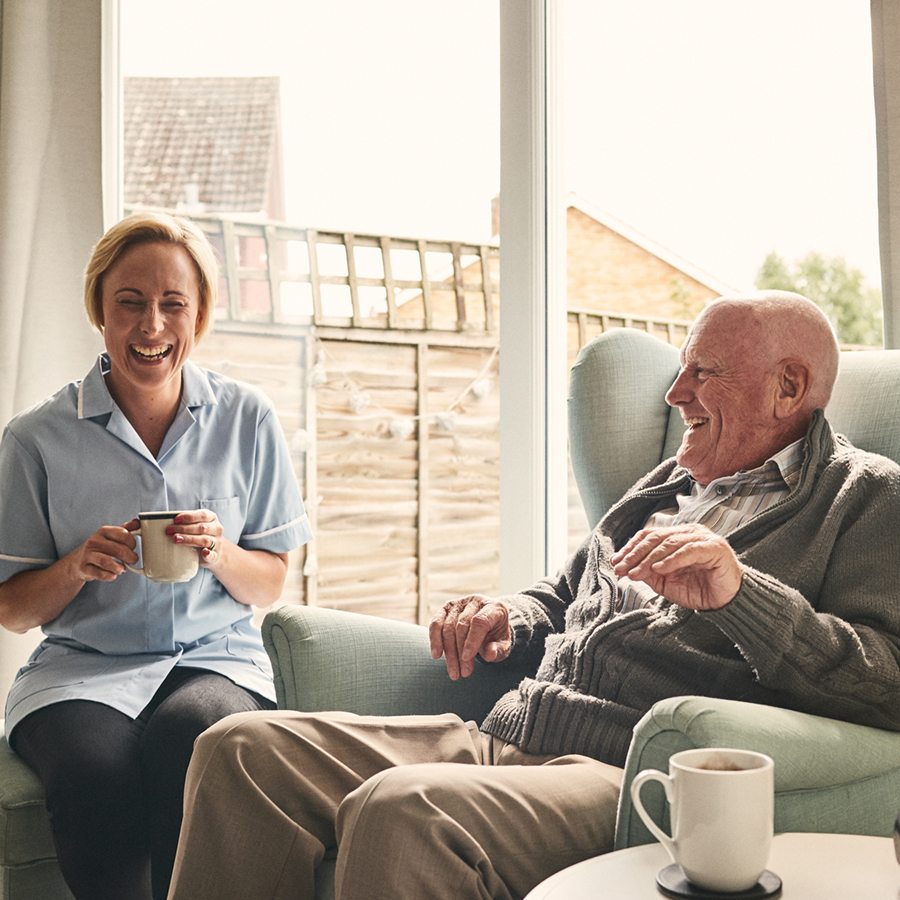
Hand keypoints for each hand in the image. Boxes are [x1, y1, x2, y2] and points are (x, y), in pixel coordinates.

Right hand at [68, 520, 138, 582]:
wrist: (78, 561)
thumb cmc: (100, 548)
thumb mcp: (111, 536)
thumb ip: (125, 529)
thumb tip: (137, 523)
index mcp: (104, 531)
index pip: (124, 534)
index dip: (132, 543)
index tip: (133, 548)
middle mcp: (94, 541)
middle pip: (118, 550)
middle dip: (130, 557)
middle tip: (132, 560)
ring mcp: (87, 555)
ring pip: (107, 562)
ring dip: (119, 568)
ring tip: (122, 569)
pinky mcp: (84, 568)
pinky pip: (101, 574)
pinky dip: (110, 576)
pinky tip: (112, 573)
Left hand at [166, 510, 224, 567]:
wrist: (214, 551)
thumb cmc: (200, 535)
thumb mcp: (196, 525)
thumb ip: (187, 523)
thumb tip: (168, 523)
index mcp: (212, 518)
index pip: (202, 515)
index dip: (189, 517)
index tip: (176, 520)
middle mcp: (217, 529)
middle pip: (202, 527)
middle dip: (184, 529)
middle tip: (169, 531)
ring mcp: (218, 542)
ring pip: (205, 540)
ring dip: (189, 539)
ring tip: (176, 539)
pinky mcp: (216, 555)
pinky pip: (213, 555)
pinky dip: (208, 554)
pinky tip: (203, 552)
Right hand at [429, 595, 511, 679]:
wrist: (489, 626)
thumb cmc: (496, 636)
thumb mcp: (503, 645)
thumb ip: (498, 649)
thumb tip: (489, 654)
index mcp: (494, 607)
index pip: (480, 621)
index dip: (472, 640)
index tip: (467, 659)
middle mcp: (475, 601)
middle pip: (462, 625)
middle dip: (460, 652)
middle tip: (463, 673)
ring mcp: (459, 603)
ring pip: (448, 627)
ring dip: (449, 652)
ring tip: (454, 672)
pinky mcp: (446, 608)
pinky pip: (436, 623)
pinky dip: (434, 639)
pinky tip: (437, 655)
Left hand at [610, 524, 742, 610]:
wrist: (725, 601)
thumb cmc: (697, 589)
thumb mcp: (665, 581)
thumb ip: (647, 571)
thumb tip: (626, 565)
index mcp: (677, 536)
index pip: (648, 536)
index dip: (631, 548)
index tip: (616, 562)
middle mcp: (689, 532)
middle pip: (656, 538)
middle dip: (635, 554)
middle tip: (622, 568)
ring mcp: (702, 538)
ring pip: (669, 543)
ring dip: (649, 559)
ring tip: (636, 572)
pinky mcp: (714, 548)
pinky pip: (689, 550)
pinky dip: (672, 559)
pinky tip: (660, 569)